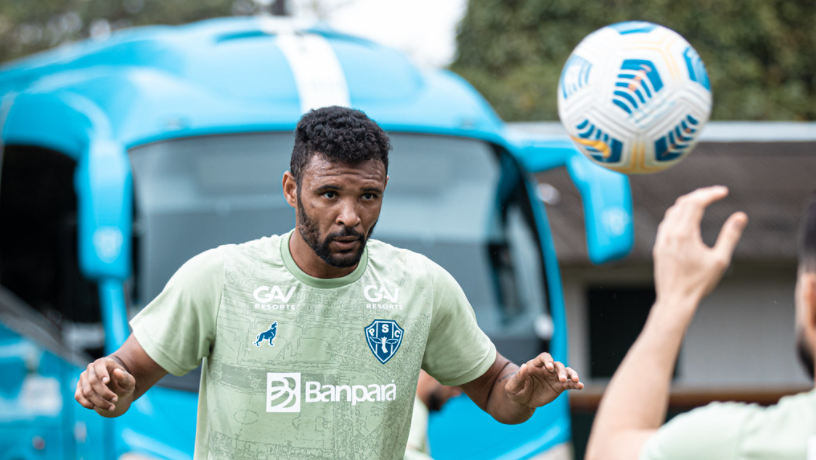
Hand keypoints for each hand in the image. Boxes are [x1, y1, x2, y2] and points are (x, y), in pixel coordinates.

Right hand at [75, 357, 135, 413]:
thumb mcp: (129, 382)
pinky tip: (98, 407)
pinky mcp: (79, 388)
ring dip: (99, 402)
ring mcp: (83, 378)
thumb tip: (117, 372)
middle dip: (104, 393)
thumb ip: (125, 377)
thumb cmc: (122, 383)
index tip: (107, 381)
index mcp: (103, 363)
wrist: (116, 390)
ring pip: (87, 391)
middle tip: (115, 400)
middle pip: (93, 381)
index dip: (102, 373)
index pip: (99, 365)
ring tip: (111, 407)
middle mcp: (91, 368)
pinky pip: (79, 396)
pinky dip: (88, 404)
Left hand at [504, 352, 583, 407]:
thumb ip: (518, 376)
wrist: (523, 400)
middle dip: (561, 371)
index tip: (549, 368)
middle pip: (557, 365)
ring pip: (566, 372)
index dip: (548, 360)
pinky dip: (576, 384)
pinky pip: (570, 384)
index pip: (544, 357)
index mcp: (535, 365)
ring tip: (576, 380)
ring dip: (572, 374)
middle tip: (562, 379)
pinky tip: (581, 386)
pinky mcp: (559, 387)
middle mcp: (547, 369)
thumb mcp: (513, 386)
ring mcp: (554, 377)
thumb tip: (524, 366)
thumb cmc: (516, 390)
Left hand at [653, 186, 746, 305]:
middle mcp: (670, 233)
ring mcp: (661, 240)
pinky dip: (677, 214)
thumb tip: (740, 216)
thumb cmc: (698, 283)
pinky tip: (686, 218)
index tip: (723, 192)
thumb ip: (730, 236)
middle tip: (715, 193)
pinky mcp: (658, 247)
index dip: (710, 194)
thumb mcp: (720, 260)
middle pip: (683, 203)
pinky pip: (666, 223)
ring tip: (702, 202)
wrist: (675, 300)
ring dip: (687, 203)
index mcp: (684, 234)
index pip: (695, 203)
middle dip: (700, 195)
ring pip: (672, 212)